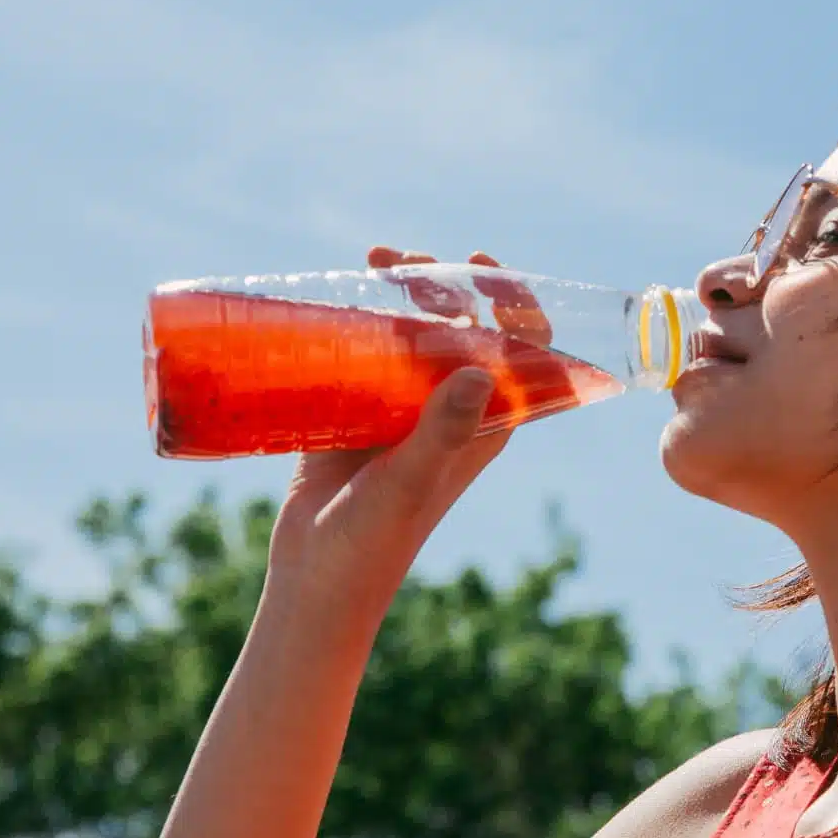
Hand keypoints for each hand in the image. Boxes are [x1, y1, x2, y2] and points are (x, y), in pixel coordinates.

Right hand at [264, 247, 514, 622]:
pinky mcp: (359, 409)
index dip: (512, 302)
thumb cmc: (376, 538)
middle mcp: (450, 408)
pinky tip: (340, 294)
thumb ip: (443, 430)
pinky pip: (368, 350)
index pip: (521, 350)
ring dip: (401, 293)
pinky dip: (360, 318)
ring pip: (416, 332)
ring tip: (371, 262)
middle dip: (442, 284)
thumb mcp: (411, 479)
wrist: (316, 576)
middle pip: (463, 328)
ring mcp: (404, 406)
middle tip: (401, 262)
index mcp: (484, 423)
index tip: (478, 266)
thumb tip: (483, 372)